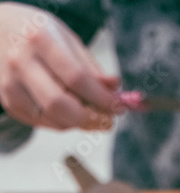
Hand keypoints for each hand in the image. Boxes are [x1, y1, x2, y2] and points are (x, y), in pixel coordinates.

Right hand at [0, 3, 117, 129]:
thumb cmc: (36, 32)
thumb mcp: (65, 37)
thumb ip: (90, 66)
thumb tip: (115, 89)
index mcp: (40, 40)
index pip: (77, 79)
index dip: (103, 98)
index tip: (120, 107)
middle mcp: (21, 64)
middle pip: (61, 106)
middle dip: (91, 119)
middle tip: (108, 120)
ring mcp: (11, 86)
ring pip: (54, 121)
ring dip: (80, 123)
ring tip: (90, 111)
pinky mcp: (9, 103)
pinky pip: (44, 123)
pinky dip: (63, 121)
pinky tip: (68, 108)